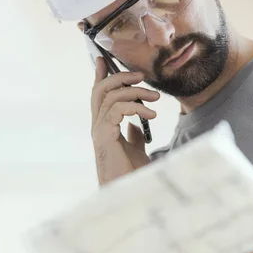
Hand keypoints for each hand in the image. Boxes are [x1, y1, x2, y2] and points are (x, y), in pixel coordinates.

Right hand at [91, 57, 159, 184]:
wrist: (128, 193)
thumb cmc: (131, 174)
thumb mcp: (136, 150)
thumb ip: (133, 135)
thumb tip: (134, 124)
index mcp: (104, 126)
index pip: (98, 95)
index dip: (100, 76)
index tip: (102, 59)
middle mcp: (97, 126)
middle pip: (101, 90)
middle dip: (119, 77)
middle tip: (140, 76)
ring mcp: (99, 131)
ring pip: (110, 97)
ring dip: (135, 92)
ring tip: (155, 98)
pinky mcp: (105, 136)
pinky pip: (117, 110)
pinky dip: (135, 107)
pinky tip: (151, 114)